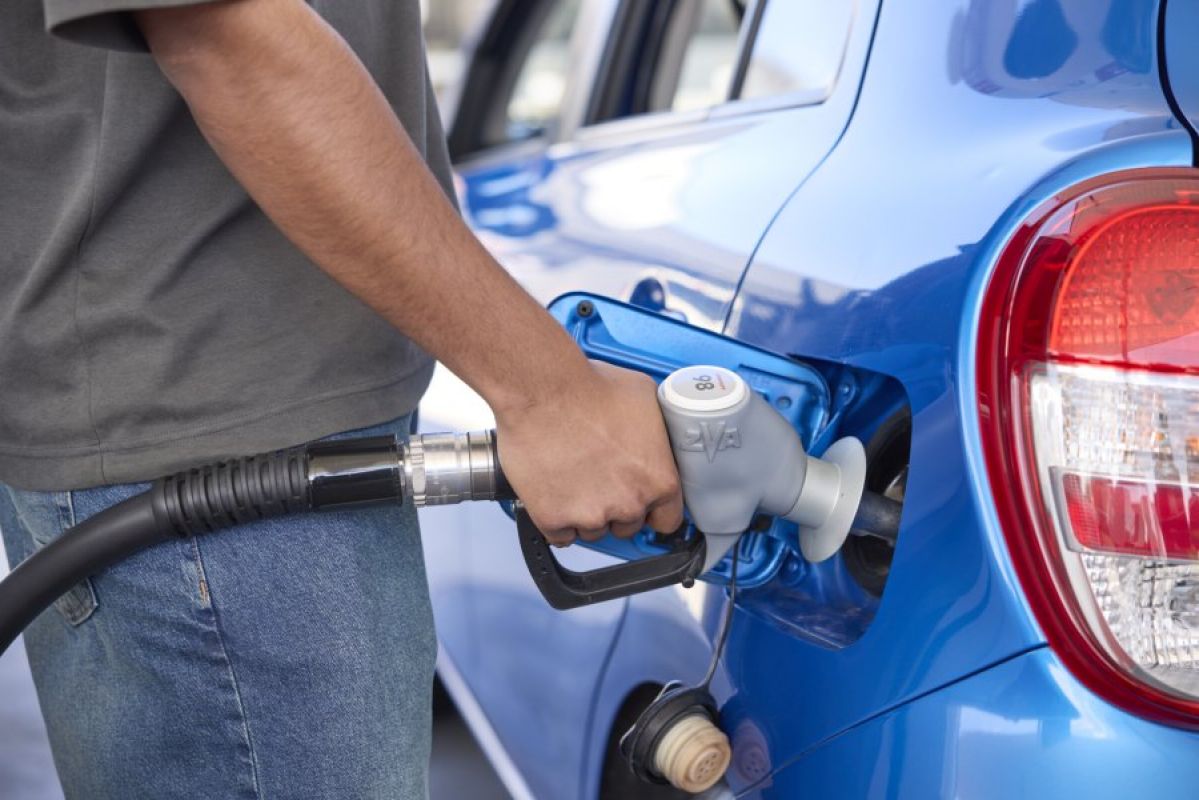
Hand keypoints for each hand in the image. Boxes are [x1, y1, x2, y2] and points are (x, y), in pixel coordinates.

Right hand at [496, 362, 684, 546]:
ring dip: (584, 512)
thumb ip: (655, 432)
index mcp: (658, 480)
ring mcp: (590, 516)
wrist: (541, 390)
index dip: (653, 509)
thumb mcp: (645, 398)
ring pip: (592, 530)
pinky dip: (555, 518)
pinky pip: (560, 534)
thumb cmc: (588, 388)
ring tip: (572, 476)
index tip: (642, 504)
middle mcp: (628, 504)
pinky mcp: (554, 519)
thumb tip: (653, 438)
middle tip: (598, 476)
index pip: (667, 519)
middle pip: (627, 525)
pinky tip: (554, 490)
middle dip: (615, 505)